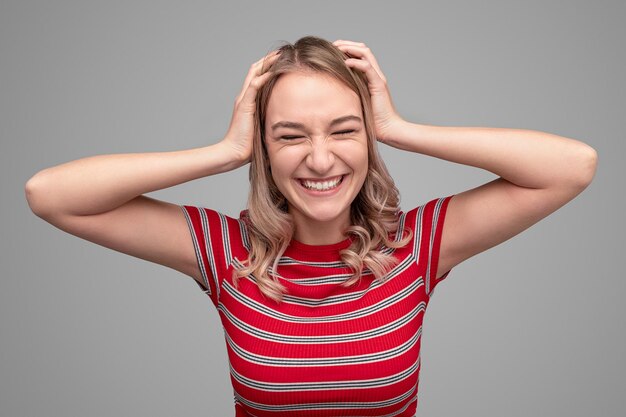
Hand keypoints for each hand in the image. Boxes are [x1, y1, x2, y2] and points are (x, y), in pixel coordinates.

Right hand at [221, 50, 279, 166]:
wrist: (234, 153)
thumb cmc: (249, 145)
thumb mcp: (264, 127)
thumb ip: (271, 119)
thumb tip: (288, 120)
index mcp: (249, 101)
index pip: (259, 77)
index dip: (270, 67)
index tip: (284, 61)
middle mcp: (245, 96)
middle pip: (256, 70)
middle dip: (269, 60)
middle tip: (284, 51)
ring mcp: (243, 99)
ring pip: (254, 73)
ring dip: (267, 63)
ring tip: (280, 54)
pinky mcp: (244, 105)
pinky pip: (254, 86)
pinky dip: (263, 76)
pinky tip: (273, 70)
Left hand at [333, 40, 403, 143]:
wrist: (388, 130)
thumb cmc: (372, 120)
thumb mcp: (356, 102)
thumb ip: (349, 92)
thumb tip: (331, 90)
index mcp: (371, 77)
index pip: (360, 54)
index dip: (347, 48)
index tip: (331, 50)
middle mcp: (376, 74)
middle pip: (363, 49)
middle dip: (346, 44)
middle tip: (332, 45)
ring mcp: (378, 78)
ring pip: (366, 53)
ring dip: (350, 48)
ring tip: (336, 49)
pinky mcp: (379, 85)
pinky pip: (367, 68)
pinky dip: (356, 62)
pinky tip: (345, 63)